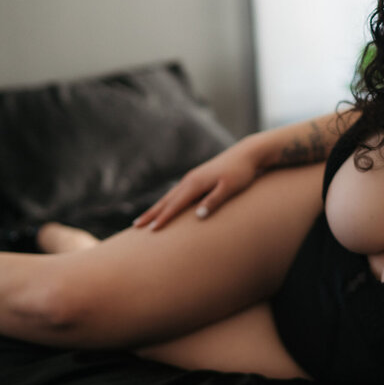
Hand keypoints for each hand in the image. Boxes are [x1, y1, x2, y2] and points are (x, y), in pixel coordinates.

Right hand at [132, 137, 264, 229]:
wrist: (247, 154)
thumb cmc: (241, 172)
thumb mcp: (231, 188)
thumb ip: (215, 200)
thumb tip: (198, 215)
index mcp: (196, 183)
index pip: (175, 204)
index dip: (163, 218)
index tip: (151, 230)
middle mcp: (190, 180)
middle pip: (166, 200)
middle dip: (152, 214)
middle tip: (136, 226)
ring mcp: (192, 179)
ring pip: (169, 196)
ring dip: (156, 208)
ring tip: (144, 219)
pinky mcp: (197, 179)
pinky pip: (177, 193)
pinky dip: (167, 202)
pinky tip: (165, 207)